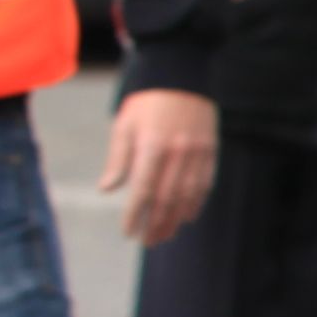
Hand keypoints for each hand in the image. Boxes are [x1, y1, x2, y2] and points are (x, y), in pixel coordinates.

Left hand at [101, 87, 218, 245]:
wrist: (181, 75)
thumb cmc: (146, 102)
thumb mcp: (124, 125)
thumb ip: (118, 159)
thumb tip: (107, 189)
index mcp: (151, 147)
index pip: (143, 190)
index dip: (136, 215)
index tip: (128, 232)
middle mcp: (177, 153)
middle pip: (167, 199)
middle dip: (157, 224)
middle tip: (148, 241)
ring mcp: (197, 153)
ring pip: (188, 195)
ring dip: (176, 219)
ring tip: (166, 235)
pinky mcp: (210, 151)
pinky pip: (205, 183)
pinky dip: (196, 203)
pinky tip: (187, 216)